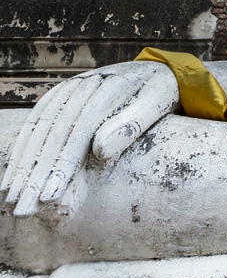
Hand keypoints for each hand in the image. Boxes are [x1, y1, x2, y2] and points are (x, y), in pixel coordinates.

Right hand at [1, 61, 178, 216]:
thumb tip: (99, 150)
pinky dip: (24, 146)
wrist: (160, 69)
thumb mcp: (158, 104)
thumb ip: (132, 125)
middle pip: (53, 131)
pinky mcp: (64, 93)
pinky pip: (38, 120)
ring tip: (12, 196)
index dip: (62, 164)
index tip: (50, 195)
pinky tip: (14, 170)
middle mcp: (84, 85)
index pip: (78, 130)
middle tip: (23, 207)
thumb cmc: (161, 92)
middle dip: (35, 172)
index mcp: (109, 87)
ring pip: (40, 127)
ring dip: (23, 163)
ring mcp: (71, 87)